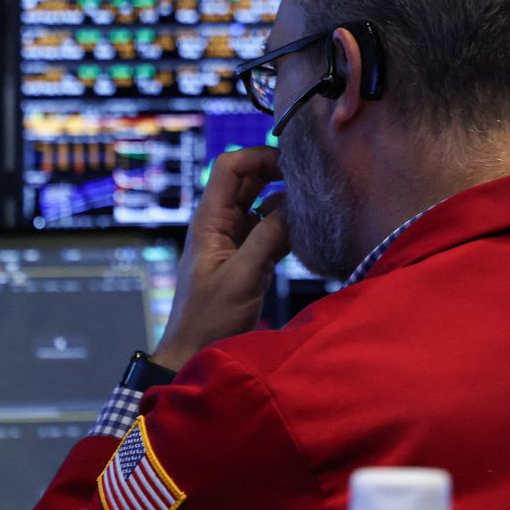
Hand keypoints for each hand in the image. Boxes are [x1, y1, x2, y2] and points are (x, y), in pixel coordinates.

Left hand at [152, 146, 290, 370]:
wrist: (195, 353)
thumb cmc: (209, 319)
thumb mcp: (241, 277)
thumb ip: (267, 238)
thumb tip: (294, 205)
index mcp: (209, 221)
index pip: (228, 167)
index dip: (257, 156)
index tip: (290, 162)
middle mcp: (221, 224)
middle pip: (247, 181)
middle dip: (277, 173)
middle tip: (310, 178)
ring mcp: (235, 241)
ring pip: (262, 204)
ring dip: (286, 200)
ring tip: (315, 202)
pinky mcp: (248, 258)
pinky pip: (270, 230)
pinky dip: (288, 226)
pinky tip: (309, 230)